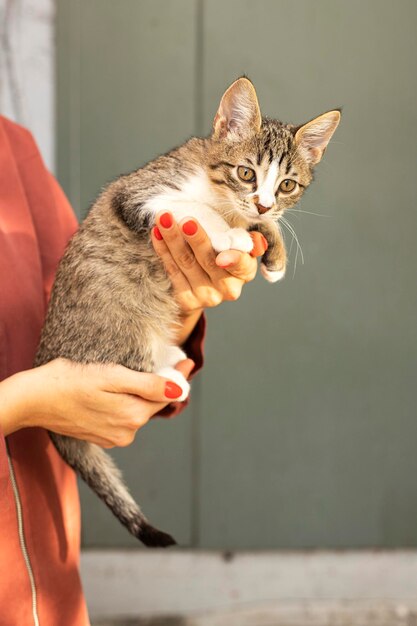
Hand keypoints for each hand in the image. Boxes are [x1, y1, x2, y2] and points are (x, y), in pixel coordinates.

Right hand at [0, 357, 193, 446]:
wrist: (34, 399)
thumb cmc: (70, 382)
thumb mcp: (113, 377)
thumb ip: (147, 385)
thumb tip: (179, 389)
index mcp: (133, 416)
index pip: (166, 395)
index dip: (178, 376)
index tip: (188, 360)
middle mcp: (127, 432)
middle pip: (153, 403)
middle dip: (162, 384)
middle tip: (171, 363)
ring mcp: (113, 436)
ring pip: (138, 410)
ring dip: (143, 394)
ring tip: (141, 374)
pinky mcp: (101, 435)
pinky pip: (123, 416)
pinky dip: (126, 403)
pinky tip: (119, 390)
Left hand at [151, 212, 266, 339]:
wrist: (201, 287)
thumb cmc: (221, 253)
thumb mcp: (237, 244)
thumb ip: (248, 240)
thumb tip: (258, 242)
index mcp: (245, 272)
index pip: (242, 265)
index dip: (234, 261)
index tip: (222, 256)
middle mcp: (228, 288)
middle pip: (209, 261)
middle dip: (197, 239)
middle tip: (185, 221)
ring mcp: (207, 297)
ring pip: (187, 264)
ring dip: (173, 239)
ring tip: (164, 219)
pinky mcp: (186, 301)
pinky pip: (172, 271)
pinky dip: (163, 250)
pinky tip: (156, 234)